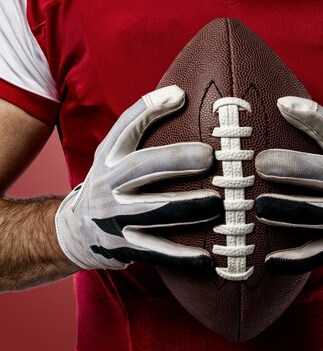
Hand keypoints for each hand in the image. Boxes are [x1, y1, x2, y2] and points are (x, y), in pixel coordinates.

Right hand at [55, 85, 221, 270]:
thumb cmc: (110, 181)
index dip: (150, 109)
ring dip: (188, 207)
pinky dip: (182, 256)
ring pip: (153, 211)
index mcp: (109, 157)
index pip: (125, 127)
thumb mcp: (115, 152)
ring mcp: (115, 217)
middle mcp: (108, 184)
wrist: (76, 230)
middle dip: (175, 161)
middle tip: (209, 156)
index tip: (180, 97)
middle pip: (141, 167)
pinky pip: (157, 251)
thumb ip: (143, 122)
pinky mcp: (125, 246)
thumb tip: (180, 92)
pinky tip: (208, 258)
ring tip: (218, 204)